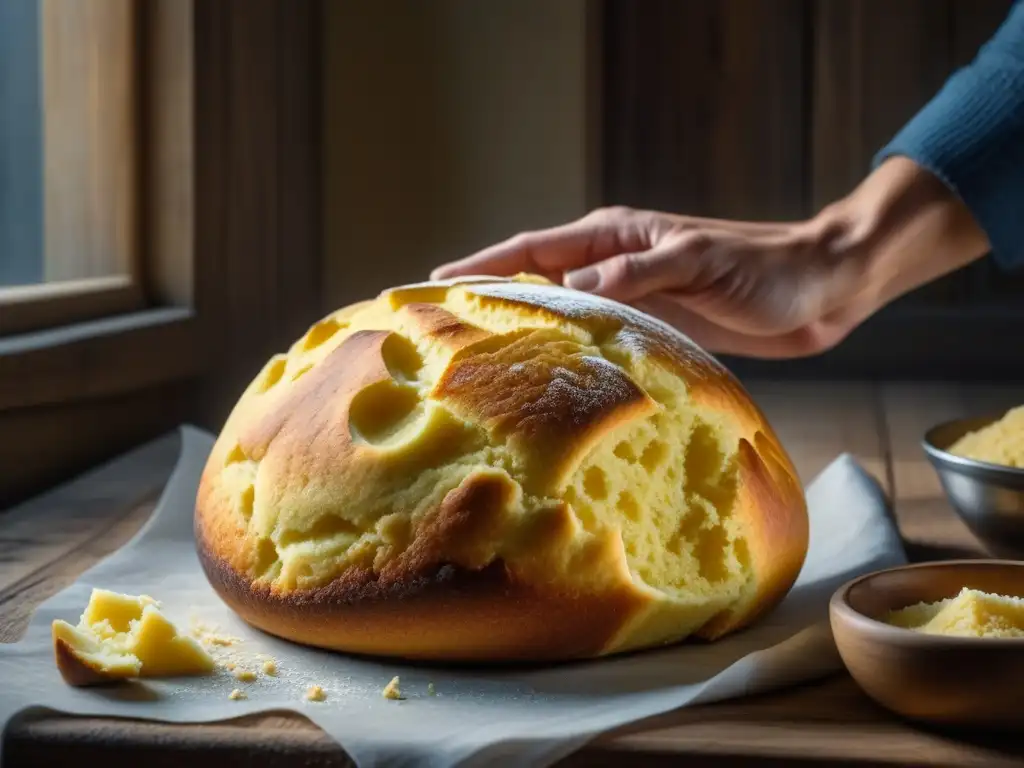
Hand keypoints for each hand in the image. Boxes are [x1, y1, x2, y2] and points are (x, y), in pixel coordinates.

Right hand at [431, 209, 872, 358]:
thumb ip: (637, 272)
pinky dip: (570, 359)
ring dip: (525, 335)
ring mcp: (632, 299)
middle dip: (490, 302)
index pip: (531, 250)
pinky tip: (551, 384)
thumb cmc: (766, 267)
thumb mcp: (698, 261)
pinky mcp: (654, 329)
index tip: (434, 283)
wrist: (824, 288)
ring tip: (482, 366)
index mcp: (615, 237)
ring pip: (562, 318)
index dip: (482, 266)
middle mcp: (614, 266)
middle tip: (444, 333)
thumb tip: (567, 288)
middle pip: (535, 283)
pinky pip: (597, 343)